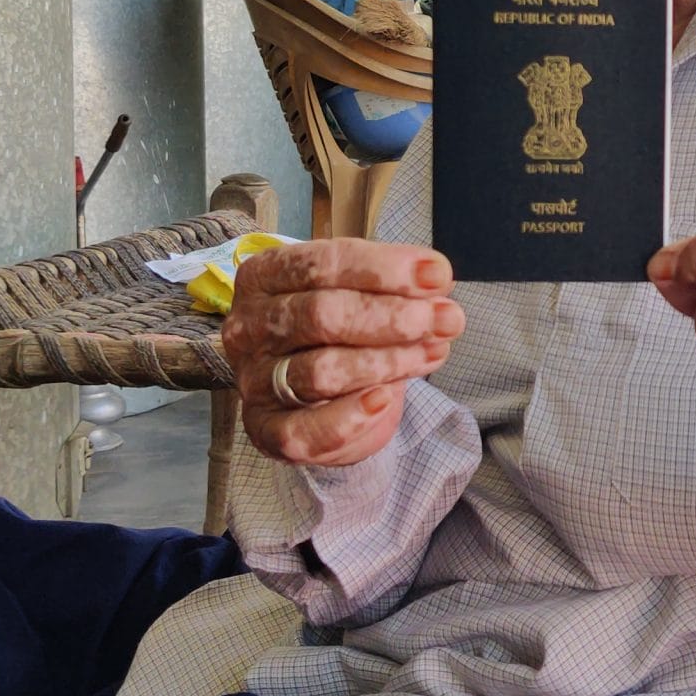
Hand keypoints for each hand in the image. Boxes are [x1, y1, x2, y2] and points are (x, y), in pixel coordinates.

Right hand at [222, 240, 464, 467]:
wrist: (320, 393)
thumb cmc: (339, 329)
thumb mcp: (362, 293)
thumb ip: (393, 284)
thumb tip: (436, 279)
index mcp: (263, 277)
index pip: (321, 264)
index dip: (384, 269)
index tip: (438, 276)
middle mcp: (248, 326)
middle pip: (321, 315)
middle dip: (392, 317)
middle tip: (447, 319)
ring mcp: (252, 380)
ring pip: (321, 370)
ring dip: (387, 362)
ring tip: (434, 352)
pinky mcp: (265, 430)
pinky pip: (302, 430)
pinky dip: (348, 418)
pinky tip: (384, 401)